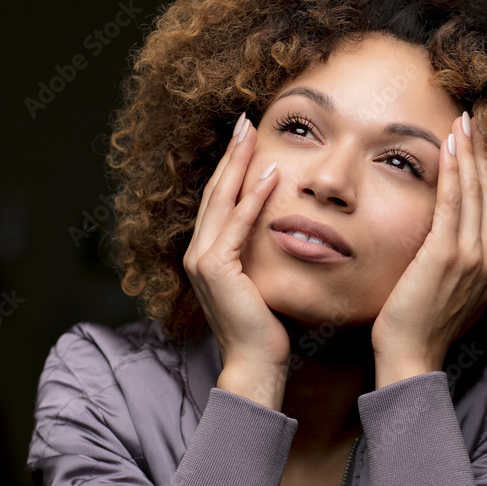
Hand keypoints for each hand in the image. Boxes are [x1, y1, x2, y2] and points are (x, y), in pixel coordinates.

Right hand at [182, 113, 287, 407]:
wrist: (256, 365)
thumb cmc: (267, 328)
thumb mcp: (263, 281)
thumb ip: (263, 254)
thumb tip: (288, 228)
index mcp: (208, 254)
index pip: (221, 199)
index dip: (232, 166)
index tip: (247, 136)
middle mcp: (198, 252)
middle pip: (216, 191)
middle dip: (232, 153)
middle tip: (246, 120)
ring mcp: (203, 260)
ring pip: (222, 200)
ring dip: (239, 163)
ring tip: (252, 132)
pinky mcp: (216, 268)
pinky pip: (237, 224)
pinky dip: (253, 197)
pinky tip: (269, 173)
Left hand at [370, 111, 486, 387]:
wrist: (411, 356)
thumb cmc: (421, 326)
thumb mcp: (450, 292)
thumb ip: (456, 264)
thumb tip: (447, 242)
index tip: (480, 143)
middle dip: (483, 152)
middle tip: (474, 119)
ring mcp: (473, 256)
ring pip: (475, 192)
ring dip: (470, 152)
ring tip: (463, 122)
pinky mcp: (448, 255)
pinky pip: (454, 203)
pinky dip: (454, 171)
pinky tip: (449, 147)